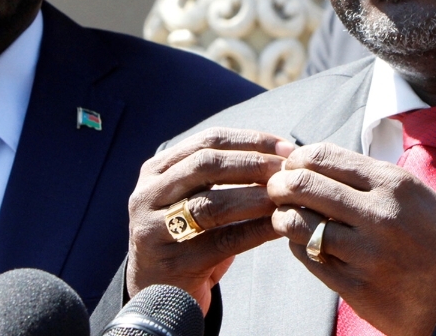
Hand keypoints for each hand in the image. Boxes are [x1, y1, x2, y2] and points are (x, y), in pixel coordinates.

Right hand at [125, 128, 295, 312]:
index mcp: (156, 170)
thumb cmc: (188, 237)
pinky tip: (279, 226)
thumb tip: (279, 155)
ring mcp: (154, 229)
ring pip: (211, 203)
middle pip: (206, 165)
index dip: (250, 140)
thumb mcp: (194, 196)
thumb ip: (223, 174)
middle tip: (287, 169)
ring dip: (255, 196)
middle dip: (252, 163)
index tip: (285, 147)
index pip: (207, 141)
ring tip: (285, 196)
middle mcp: (148, 195)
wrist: (158, 295)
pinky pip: (222, 241)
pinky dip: (255, 230)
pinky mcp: (173, 262)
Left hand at [268, 143, 435, 335]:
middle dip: (279, 184)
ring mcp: (366, 253)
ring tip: (288, 217)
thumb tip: (312, 160)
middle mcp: (379, 214)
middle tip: (277, 189)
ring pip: (296, 223)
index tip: (292, 165)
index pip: (323, 156)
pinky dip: (298, 246)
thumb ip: (367, 178)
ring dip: (284, 216)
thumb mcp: (414, 194)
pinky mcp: (356, 287)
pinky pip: (307, 257)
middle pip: (302, 184)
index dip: (296, 158)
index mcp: (393, 183)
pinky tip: (307, 243)